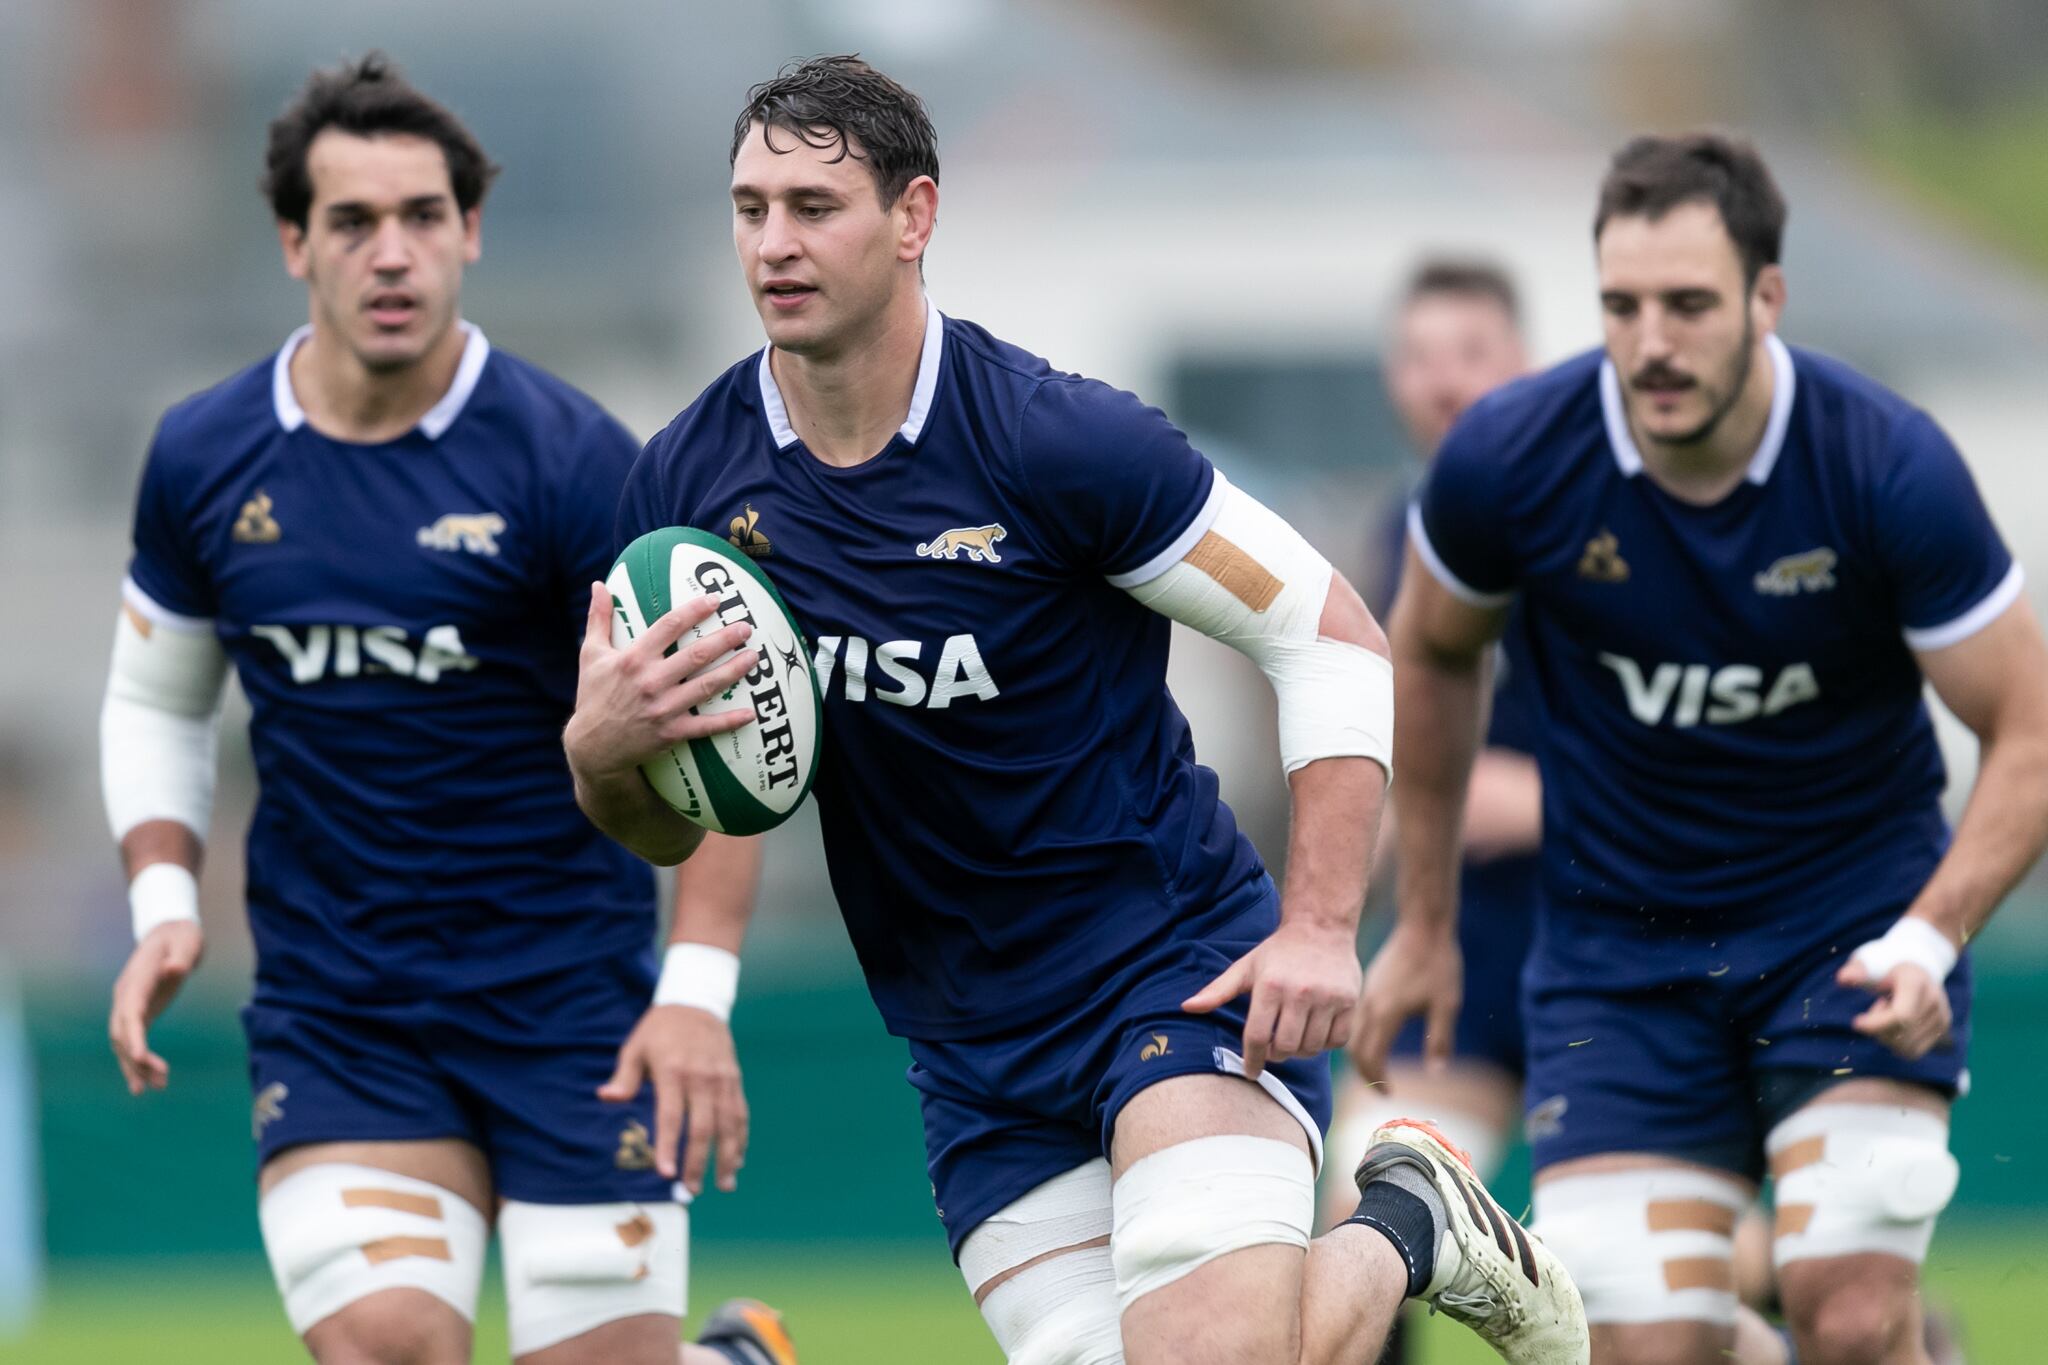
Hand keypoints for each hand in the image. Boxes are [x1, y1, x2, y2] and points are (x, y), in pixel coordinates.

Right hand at [108, 920, 203, 1094]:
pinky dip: (138, 1061)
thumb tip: (175, 968)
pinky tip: (150, 1080)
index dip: (132, 1035)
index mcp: (137, 979)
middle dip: (136, 1059)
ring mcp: (128, 1005)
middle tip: (159, 1081)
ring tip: (158, 1087)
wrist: (171, 933)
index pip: (129, 1011)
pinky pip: (132, 1041)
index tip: (139, 1056)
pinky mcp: (138, 1013)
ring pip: (123, 1042)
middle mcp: (126, 995)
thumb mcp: (186, 942)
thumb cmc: (181, 938)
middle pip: (122, 1033)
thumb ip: (181, 956)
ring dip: (137, 1066)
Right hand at [563, 583, 760, 781]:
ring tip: (754, 657)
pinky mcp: (671, 732)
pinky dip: (728, 721)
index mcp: (633, 659)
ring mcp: (663, 708)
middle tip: (745, 627)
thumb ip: (598, 618)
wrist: (592, 746)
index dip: (694, 610)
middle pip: (695, 655)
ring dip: (733, 671)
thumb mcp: (590, 654)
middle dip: (724, 639)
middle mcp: (650, 681)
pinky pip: (705, 727)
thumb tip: (599, 584)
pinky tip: (750, 714)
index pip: (668, 626)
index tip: (715, 600)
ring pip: (706, 686)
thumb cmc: (593, 695)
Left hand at [598, 1004, 749, 1194]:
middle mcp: (701, 1078)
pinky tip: (738, 1160)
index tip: (666, 1173)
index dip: (669, 1145)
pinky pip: (741, 1113)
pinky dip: (741, 1138)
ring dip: (727, 1157)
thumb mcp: (636, 1047)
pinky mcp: (734, 1080)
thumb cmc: (660, 1030)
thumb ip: (624, 1076)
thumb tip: (606, 1097)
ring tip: (724, 1185)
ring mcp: (722, 1079)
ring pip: (728, 1125)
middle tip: (692, 1190)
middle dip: (698, 1162)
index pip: (671, 1116)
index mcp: (673, 1071)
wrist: (697, 1003)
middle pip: (703, 1127)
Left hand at [1184, 920, 1360, 1077]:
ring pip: (1312, 1047)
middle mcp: (1300, 992)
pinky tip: (1316, 1032)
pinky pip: (1337, 1040)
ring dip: (1300, 1051)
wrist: (1321, 928)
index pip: (1258, 1037)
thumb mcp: (1245, 968)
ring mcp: (1328, 998)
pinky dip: (1325, 1044)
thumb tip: (1186, 1007)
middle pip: (1286, 1047)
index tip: (1251, 1071)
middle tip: (1274, 1048)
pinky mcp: (1350, 1001)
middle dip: (1277, 1055)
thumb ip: (1217, 991)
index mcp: (1270, 985)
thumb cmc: (1278, 953)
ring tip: (1294, 1037)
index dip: (1252, 1060)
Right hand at [1350, 918, 1460, 1085]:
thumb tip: (1436, 1073)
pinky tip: (1377, 1039)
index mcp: (1386, 1013)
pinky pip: (1355, 1019)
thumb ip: (1440, 1040)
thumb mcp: (1447, 1005)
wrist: (1423, 926)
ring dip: (1361, 1055)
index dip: (1377, 1082)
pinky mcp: (1368, 985)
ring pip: (1351, 1034)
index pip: (1370, 1058)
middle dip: (1365, 1074)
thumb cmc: (1438, 965)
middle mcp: (1369, 1005)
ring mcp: (1365, 994)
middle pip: (1354, 1050)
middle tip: (1381, 1088)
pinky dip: (1361, 1037)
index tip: (1390, 1095)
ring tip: (1378, 1069)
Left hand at [1837, 957, 1952, 1060]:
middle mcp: (1934, 1000)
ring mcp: (1941, 1017)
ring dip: (1887, 1038)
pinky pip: (1913, 1052)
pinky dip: (1897, 1044)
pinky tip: (1895, 1025)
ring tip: (1886, 1014)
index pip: (1902, 1016)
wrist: (1916, 962)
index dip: (1876, 1024)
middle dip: (1878, 1029)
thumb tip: (1842, 979)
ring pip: (1908, 1048)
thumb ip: (1857, 971)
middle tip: (1876, 1008)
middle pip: (1902, 1034)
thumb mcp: (1870, 961)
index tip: (1856, 1022)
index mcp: (1916, 981)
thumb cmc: (1886, 963)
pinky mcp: (1942, 1029)